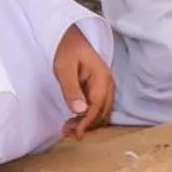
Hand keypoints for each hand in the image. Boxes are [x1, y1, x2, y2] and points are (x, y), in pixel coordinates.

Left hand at [52, 24, 114, 138]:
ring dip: (88, 122)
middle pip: (103, 112)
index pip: (97, 106)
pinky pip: (99, 106)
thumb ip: (71, 89)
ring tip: (68, 127)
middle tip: (67, 131)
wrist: (72, 37)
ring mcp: (106, 86)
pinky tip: (76, 118)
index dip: (87, 122)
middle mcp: (108, 83)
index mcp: (101, 78)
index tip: (75, 134)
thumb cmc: (67, 50)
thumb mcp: (64, 69)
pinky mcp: (100, 87)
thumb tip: (80, 110)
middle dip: (87, 125)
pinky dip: (89, 115)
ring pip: (102, 111)